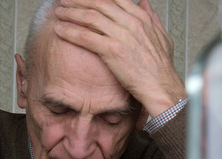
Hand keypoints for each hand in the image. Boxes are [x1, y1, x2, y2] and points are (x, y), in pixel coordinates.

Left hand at [53, 0, 185, 116]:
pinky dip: (70, 32)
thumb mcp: (162, 36)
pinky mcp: (112, 50)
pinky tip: (60, 30)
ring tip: (59, 13)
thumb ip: (152, 18)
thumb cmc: (160, 67)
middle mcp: (131, 23)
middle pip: (99, 3)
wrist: (160, 86)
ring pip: (90, 17)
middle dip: (78, 0)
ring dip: (71, 13)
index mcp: (141, 18)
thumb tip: (144, 3)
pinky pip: (86, 37)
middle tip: (65, 0)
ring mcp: (121, 36)